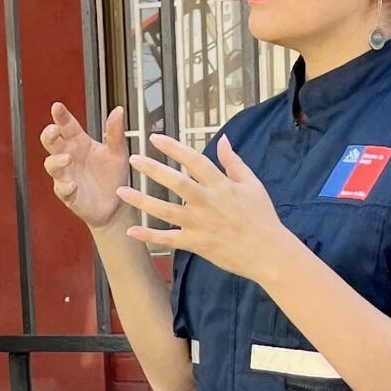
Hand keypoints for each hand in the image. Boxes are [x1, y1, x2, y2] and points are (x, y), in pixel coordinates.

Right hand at [42, 101, 131, 231]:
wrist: (117, 204)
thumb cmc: (113, 176)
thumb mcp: (118, 152)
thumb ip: (115, 132)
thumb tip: (118, 110)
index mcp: (79, 143)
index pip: (66, 126)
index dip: (61, 116)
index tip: (57, 106)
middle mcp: (69, 156)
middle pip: (51, 142)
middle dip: (49, 135)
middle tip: (54, 130)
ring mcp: (66, 175)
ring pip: (51, 165)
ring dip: (56, 161)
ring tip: (67, 159)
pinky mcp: (68, 194)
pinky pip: (62, 189)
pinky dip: (66, 187)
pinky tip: (73, 185)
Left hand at [123, 130, 287, 282]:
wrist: (268, 252)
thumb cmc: (262, 217)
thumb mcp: (252, 184)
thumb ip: (233, 162)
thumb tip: (222, 139)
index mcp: (221, 185)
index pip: (194, 161)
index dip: (174, 148)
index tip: (155, 138)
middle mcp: (207, 202)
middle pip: (176, 183)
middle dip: (153, 170)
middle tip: (133, 159)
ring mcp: (199, 224)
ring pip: (166, 211)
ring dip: (142, 201)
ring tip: (121, 192)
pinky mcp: (196, 243)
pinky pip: (169, 239)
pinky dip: (150, 236)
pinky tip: (131, 231)